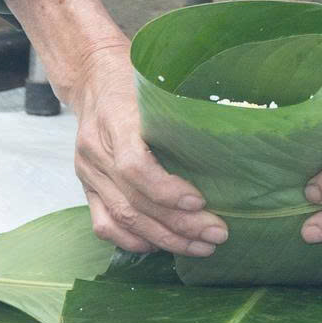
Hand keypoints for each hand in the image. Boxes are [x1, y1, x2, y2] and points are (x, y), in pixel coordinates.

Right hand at [2, 0, 226, 256]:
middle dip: (179, 224)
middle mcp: (96, 150)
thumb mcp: (158, 84)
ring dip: (164, 239)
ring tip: (201, 246)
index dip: (166, 189)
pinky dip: (133, 241)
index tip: (200, 200)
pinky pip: (104, 225)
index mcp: (115, 119)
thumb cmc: (135, 78)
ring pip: (122, 219)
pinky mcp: (87, 187)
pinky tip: (162, 246)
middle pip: (133, 200)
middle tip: (217, 234)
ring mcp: (88, 172)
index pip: (134, 165)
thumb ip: (183, 111)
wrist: (92, 76)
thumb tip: (235, 135)